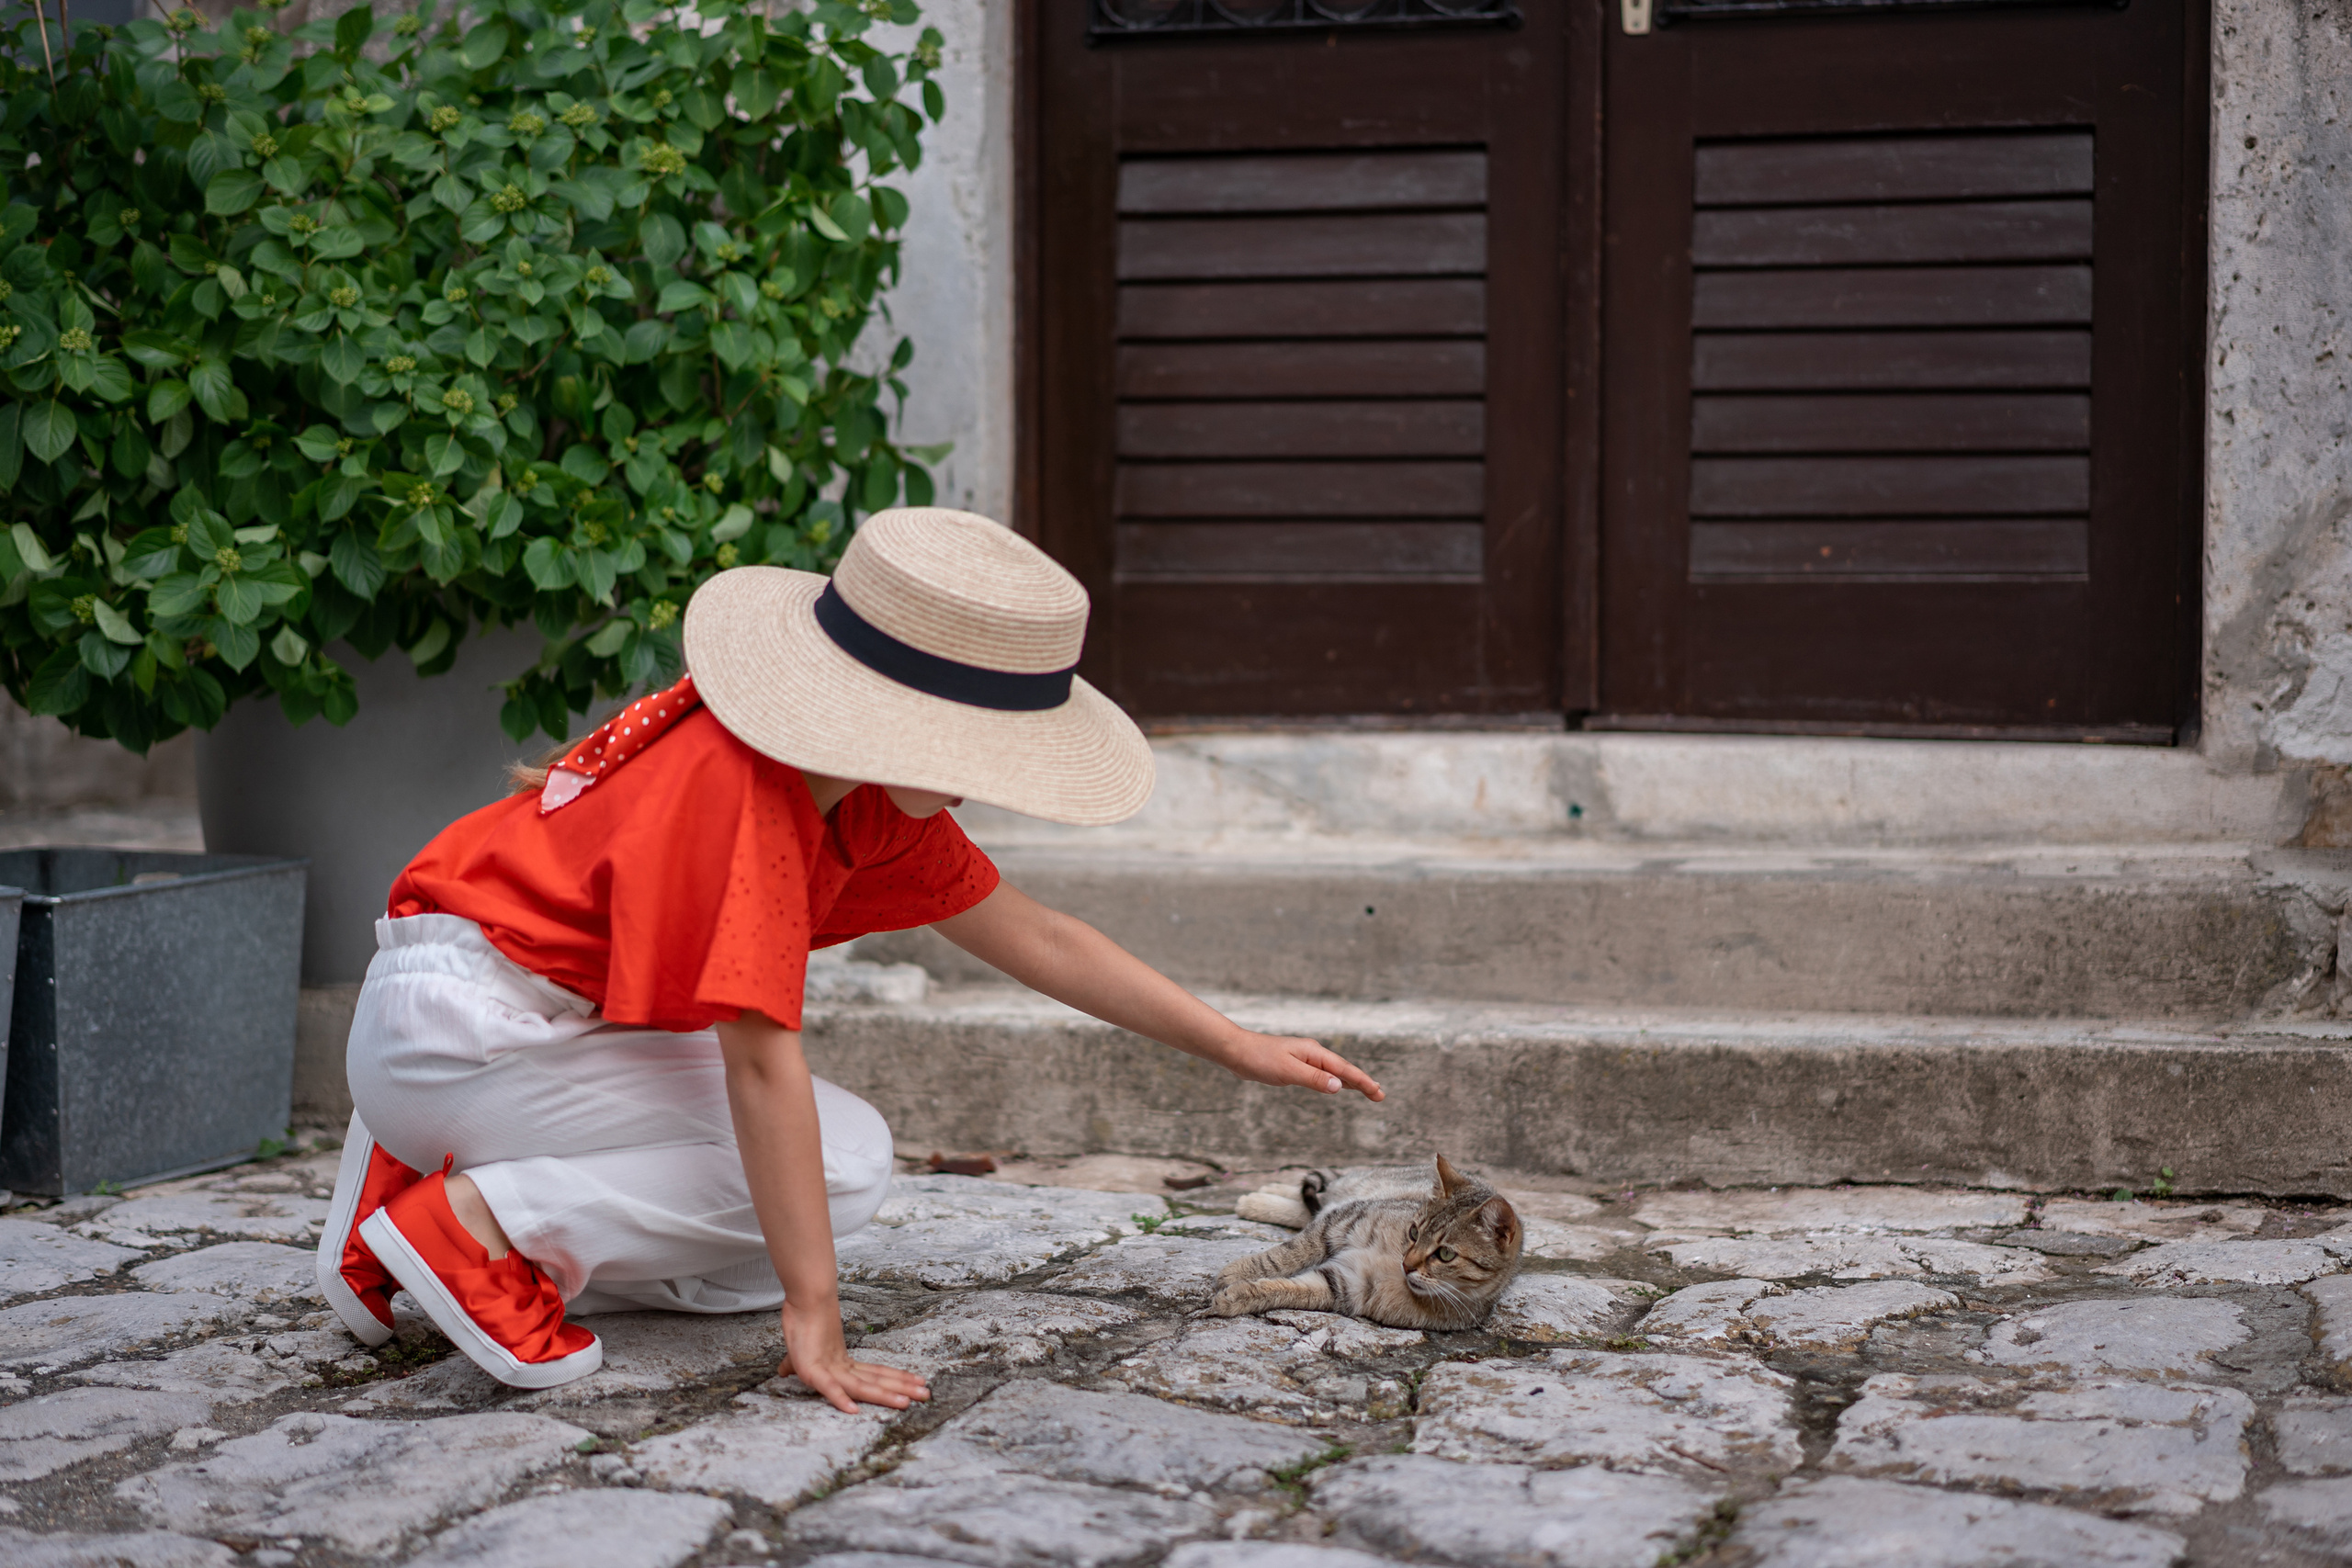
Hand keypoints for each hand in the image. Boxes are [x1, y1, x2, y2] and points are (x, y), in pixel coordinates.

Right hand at [778, 1296, 929, 1413]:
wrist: (803, 1298)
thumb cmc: (801, 1323)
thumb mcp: (797, 1354)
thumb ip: (794, 1366)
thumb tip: (783, 1371)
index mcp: (843, 1364)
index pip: (875, 1375)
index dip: (896, 1381)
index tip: (918, 1384)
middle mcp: (841, 1366)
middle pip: (876, 1380)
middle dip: (902, 1388)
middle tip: (927, 1395)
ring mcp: (829, 1368)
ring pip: (862, 1385)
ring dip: (884, 1395)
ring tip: (906, 1403)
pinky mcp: (811, 1370)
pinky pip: (828, 1387)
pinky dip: (839, 1398)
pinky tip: (853, 1410)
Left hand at [1215, 1029, 1383, 1101]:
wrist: (1236, 1051)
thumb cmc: (1259, 1059)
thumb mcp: (1288, 1071)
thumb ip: (1314, 1078)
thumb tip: (1339, 1086)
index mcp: (1314, 1053)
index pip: (1344, 1070)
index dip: (1363, 1082)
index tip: (1378, 1092)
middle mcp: (1312, 1053)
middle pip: (1343, 1070)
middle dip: (1362, 1082)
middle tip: (1380, 1096)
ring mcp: (1304, 1058)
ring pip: (1333, 1071)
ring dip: (1350, 1081)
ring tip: (1367, 1090)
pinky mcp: (1295, 1065)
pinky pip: (1321, 1074)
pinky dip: (1334, 1080)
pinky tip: (1335, 1085)